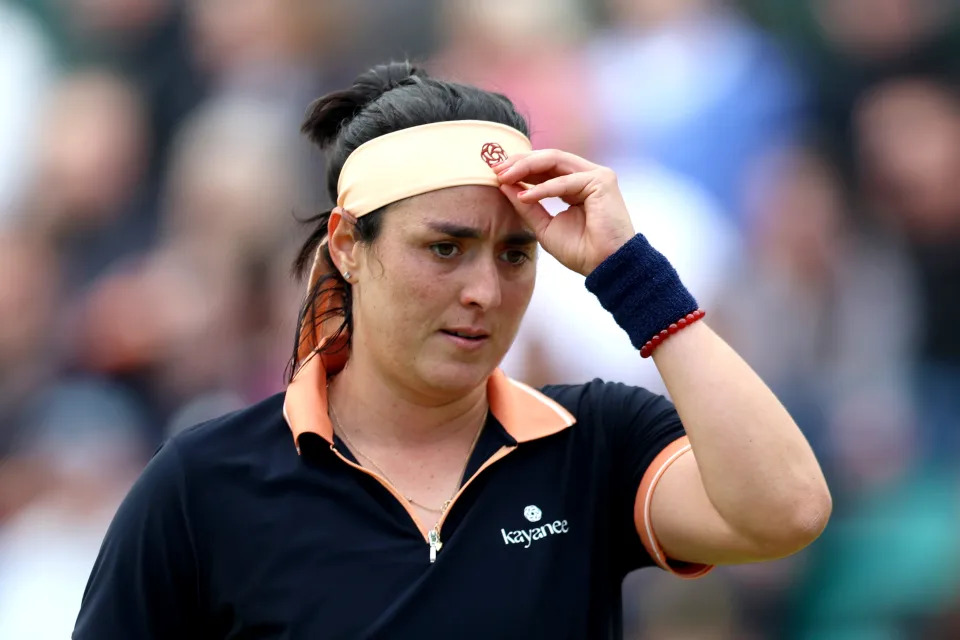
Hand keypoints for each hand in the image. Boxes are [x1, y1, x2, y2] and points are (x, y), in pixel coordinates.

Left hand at [494, 149, 635, 275]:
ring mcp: (596, 176)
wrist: (604, 266)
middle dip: (520, 162)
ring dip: (527, 167)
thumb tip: (504, 186)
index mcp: (575, 185)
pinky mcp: (602, 181)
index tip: (496, 174)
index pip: (545, 167)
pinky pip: (565, 181)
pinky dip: (543, 188)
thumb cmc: (580, 250)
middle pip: (549, 158)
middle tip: (496, 170)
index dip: (520, 168)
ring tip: (505, 177)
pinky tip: (525, 196)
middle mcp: (587, 176)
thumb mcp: (544, 226)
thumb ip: (527, 206)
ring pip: (556, 160)